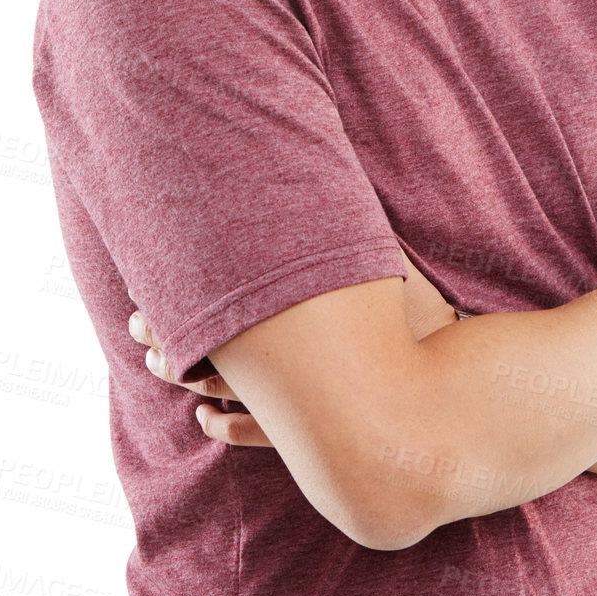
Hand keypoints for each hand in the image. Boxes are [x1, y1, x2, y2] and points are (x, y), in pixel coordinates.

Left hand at [128, 249, 455, 447]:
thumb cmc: (422, 320)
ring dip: (183, 378)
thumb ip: (343, 222)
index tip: (145, 289)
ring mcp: (295, 406)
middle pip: (201, 350)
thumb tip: (319, 157)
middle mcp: (284, 364)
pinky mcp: (312, 439)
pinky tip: (205, 420)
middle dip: (164, 334)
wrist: (459, 398)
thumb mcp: (380, 259)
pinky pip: (254, 438)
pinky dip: (224, 428)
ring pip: (220, 394)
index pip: (208, 307)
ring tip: (154, 365)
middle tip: (137, 322)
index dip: (169, 300)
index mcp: (289, 317)